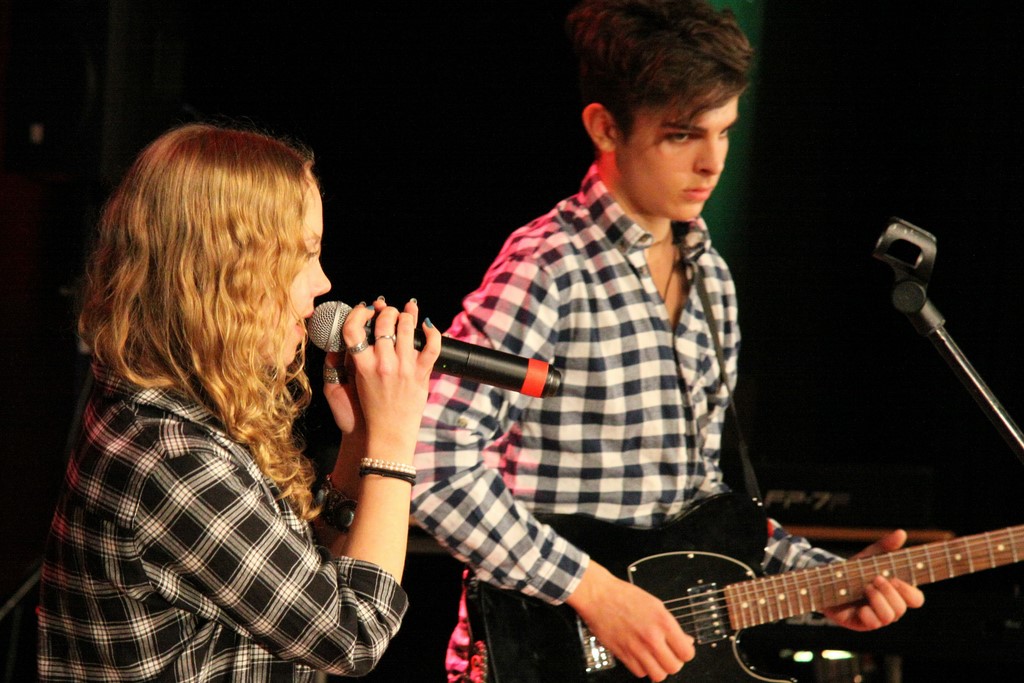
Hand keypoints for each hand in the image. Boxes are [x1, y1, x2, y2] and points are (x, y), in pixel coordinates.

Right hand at [324, 298, 440, 455]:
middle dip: (387, 311)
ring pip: (407, 327)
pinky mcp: (421, 374)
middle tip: (388, 311)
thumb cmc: (371, 408)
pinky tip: (428, 326)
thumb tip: (359, 333)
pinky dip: (433, 332)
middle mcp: (383, 364)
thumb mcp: (356, 382)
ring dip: (407, 316)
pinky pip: (432, 347)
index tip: (365, 309)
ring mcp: (404, 368)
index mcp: (363, 366)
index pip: (353, 329)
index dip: (358, 313)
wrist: (388, 433)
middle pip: (384, 322)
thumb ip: (355, 358)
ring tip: (406, 315)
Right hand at [566, 561, 694, 681]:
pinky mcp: (622, 654)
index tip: (682, 650)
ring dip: (659, 668)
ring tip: (656, 659)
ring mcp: (636, 648)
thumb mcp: (655, 605)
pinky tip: (641, 657)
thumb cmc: (624, 596)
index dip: (685, 653)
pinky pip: (640, 673)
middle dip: (674, 662)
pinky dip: (643, 668)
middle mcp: (651, 637)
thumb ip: (671, 625)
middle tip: (669, 655)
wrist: (598, 596)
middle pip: (674, 667)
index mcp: (663, 622)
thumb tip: (685, 640)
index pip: (686, 653)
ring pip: (658, 675)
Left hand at [822, 529, 924, 630]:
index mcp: (895, 593)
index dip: (909, 591)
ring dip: (878, 600)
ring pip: (890, 617)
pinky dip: (867, 613)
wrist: (827, 581)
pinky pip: (873, 624)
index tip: (896, 579)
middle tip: (876, 579)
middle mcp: (889, 607)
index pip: (916, 599)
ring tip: (865, 588)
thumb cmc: (853, 570)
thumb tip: (901, 532)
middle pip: (903, 608)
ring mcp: (876, 616)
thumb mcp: (869, 557)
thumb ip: (885, 546)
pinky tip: (859, 606)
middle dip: (890, 592)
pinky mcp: (863, 624)